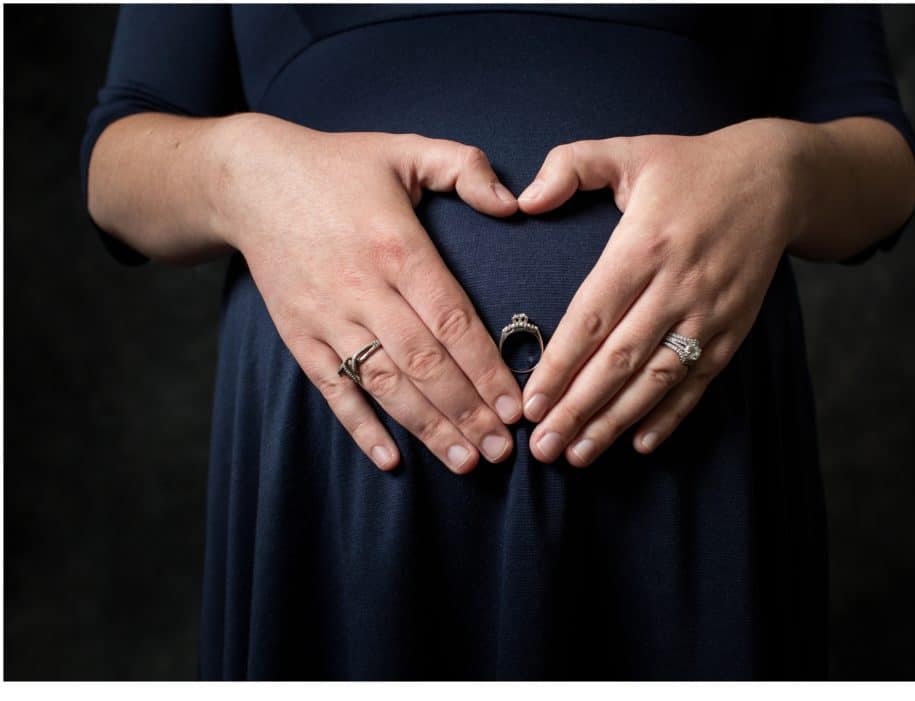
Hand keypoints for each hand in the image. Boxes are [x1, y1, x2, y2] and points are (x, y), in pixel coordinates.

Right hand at [212, 114, 522, 473]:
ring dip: (426, 427)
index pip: (452, 320)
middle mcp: (363, 288)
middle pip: (423, 362)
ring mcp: (326, 316)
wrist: (248, 179)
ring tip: (464, 461)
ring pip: (383, 384)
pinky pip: (331, 389)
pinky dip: (359, 426)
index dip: (486, 368)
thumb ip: (465, 167)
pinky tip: (390, 459)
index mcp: (398, 247)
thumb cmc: (338, 166)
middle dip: (466, 411)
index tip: (516, 405)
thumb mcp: (405, 148)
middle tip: (501, 451)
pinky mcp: (298, 334)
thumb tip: (514, 204)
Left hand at [516, 119, 809, 465]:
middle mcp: (677, 286)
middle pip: (620, 360)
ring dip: (617, 422)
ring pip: (657, 380)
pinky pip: (699, 381)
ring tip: (579, 455)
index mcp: (644, 245)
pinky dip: (673, 416)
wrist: (777, 177)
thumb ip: (569, 166)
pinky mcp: (733, 328)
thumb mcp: (628, 150)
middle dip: (578, 409)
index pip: (592, 319)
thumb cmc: (691, 167)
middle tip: (543, 448)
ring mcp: (709, 312)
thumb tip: (523, 201)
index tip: (530, 403)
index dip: (560, 366)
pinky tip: (642, 444)